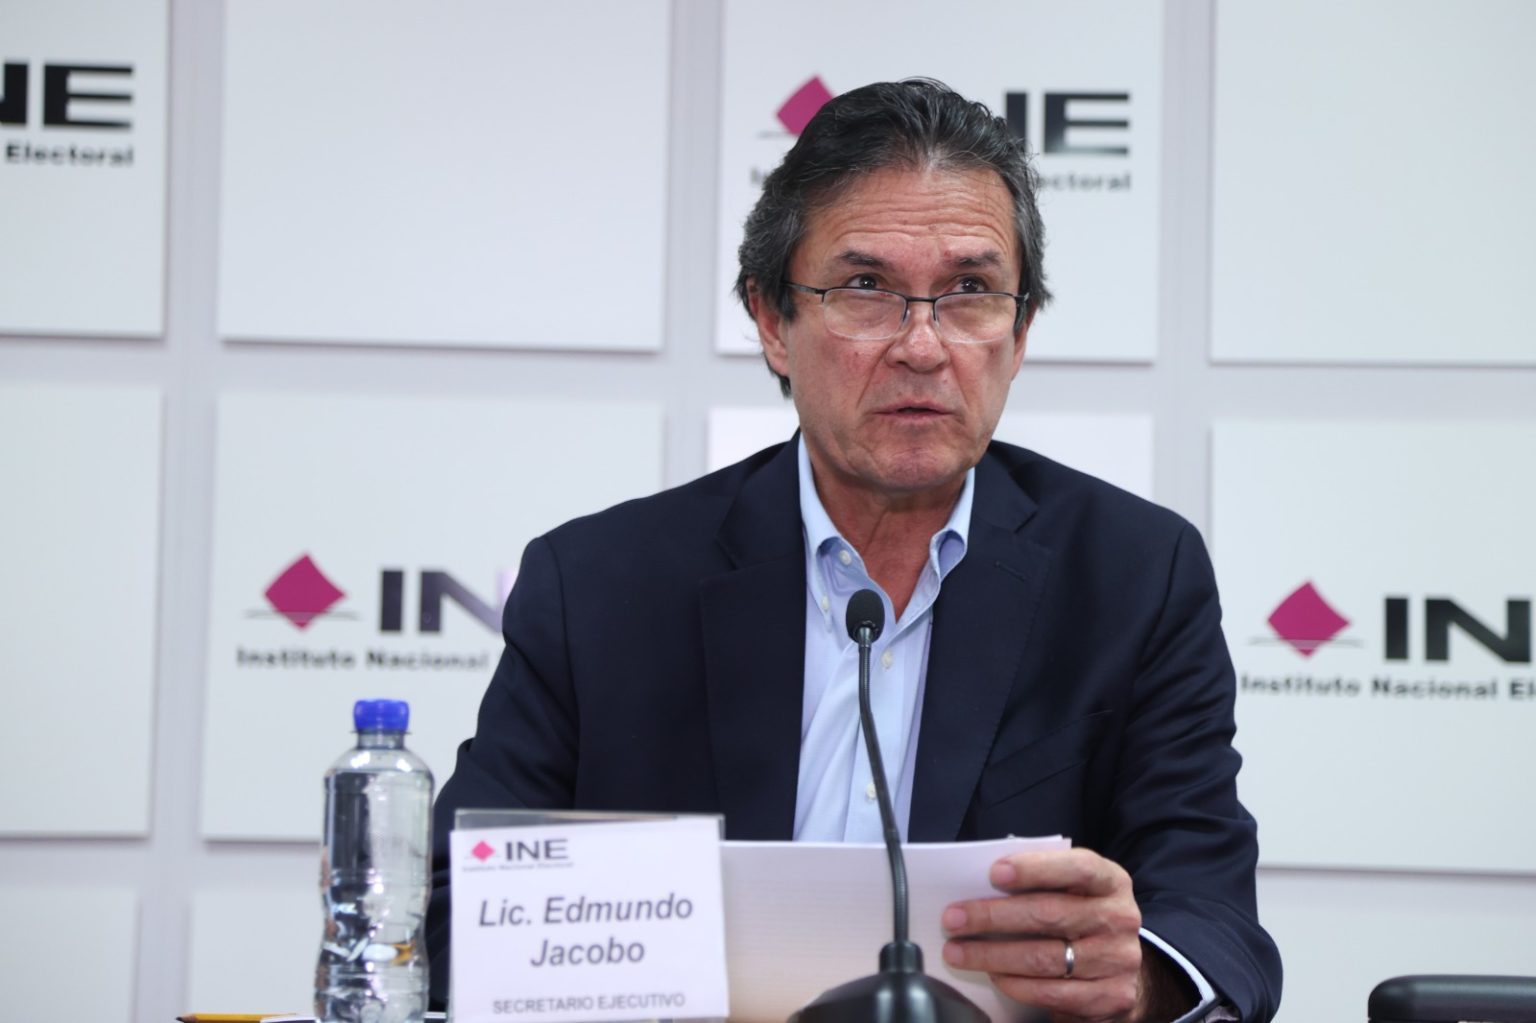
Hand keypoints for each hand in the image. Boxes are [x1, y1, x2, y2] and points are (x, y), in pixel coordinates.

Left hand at [940, 848, 1150, 1022]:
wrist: (1120, 966)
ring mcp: (1117, 960)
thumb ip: (1042, 882)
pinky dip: (1015, 985)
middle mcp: (1118, 918)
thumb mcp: (1073, 890)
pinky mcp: (1110, 997)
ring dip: (992, 955)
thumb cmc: (1081, 916)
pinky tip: (992, 976)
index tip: (994, 873)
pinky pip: (1051, 992)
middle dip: (993, 916)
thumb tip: (983, 883)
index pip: (1077, 868)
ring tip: (958, 952)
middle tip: (953, 919)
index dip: (1035, 868)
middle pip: (1050, 914)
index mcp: (1110, 881)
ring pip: (1044, 958)